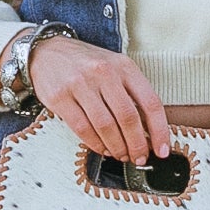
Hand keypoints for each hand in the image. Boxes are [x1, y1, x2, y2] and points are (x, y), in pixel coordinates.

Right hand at [28, 36, 172, 162]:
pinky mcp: (60, 97)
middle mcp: (104, 73)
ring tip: (121, 155)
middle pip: (128, 118)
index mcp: (124, 66)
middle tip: (139, 157)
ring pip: (106, 126)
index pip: (150, 102)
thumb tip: (149, 131)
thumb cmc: (86, 64)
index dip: (160, 130)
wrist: (47, 51)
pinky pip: (83, 128)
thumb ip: (132, 93)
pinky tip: (102, 148)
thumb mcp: (115, 67)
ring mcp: (80, 84)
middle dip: (137, 145)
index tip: (162, 149)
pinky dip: (95, 144)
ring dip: (117, 147)